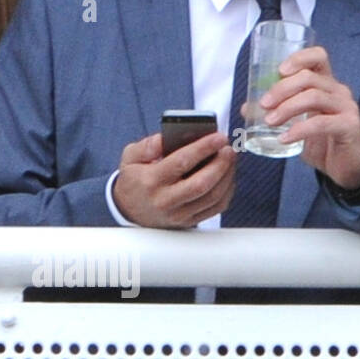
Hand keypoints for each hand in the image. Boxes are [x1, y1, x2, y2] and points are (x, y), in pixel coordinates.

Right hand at [112, 131, 235, 227]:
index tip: (218, 137)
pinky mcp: (189, 221)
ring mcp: (179, 214)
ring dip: (227, 176)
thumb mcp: (129, 158)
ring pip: (213, 196)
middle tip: (228, 149)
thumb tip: (166, 138)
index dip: (203, 148)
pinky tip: (227, 176)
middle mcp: (165, 200)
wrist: (129, 211)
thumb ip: (146, 146)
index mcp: (151, 181)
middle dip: (220, 164)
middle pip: (202, 183)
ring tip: (230, 159)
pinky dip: (227, 191)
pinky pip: (216, 208)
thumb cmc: (134, 180)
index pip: (181, 162)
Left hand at [261, 46, 359, 188]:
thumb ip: (276, 111)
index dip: (299, 58)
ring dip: (286, 108)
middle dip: (281, 89)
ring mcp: (346, 107)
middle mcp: (338, 91)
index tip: (279, 70)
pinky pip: (321, 123)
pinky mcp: (349, 126)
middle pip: (309, 77)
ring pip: (313, 97)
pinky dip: (299, 130)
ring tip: (269, 121)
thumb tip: (247, 107)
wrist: (346, 166)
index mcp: (325, 83)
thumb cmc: (321, 139)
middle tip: (263, 104)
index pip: (318, 57)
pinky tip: (284, 138)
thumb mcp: (296, 122)